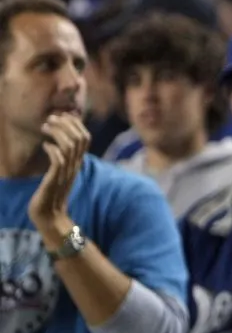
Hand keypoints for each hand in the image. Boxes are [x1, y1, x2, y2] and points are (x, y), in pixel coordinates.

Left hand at [28, 113, 89, 244]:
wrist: (50, 216)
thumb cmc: (51, 194)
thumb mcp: (59, 172)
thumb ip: (61, 158)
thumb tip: (54, 142)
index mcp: (77, 162)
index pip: (85, 137)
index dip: (76, 123)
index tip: (63, 115)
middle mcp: (75, 165)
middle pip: (80, 138)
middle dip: (66, 124)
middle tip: (50, 118)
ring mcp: (66, 172)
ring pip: (70, 146)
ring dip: (58, 132)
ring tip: (45, 127)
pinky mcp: (55, 180)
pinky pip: (58, 160)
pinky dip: (52, 149)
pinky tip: (44, 145)